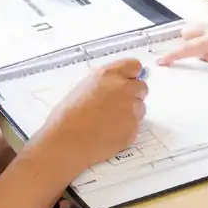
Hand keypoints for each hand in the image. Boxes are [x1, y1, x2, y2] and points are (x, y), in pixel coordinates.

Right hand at [33, 58, 147, 173]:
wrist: (66, 141)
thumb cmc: (67, 116)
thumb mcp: (84, 88)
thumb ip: (104, 84)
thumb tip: (115, 86)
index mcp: (108, 75)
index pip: (134, 66)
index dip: (131, 76)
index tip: (128, 82)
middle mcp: (123, 88)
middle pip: (142, 87)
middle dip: (133, 95)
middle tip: (118, 106)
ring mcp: (131, 108)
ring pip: (140, 108)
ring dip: (130, 113)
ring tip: (108, 123)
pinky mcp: (133, 128)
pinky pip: (135, 126)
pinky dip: (126, 130)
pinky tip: (109, 134)